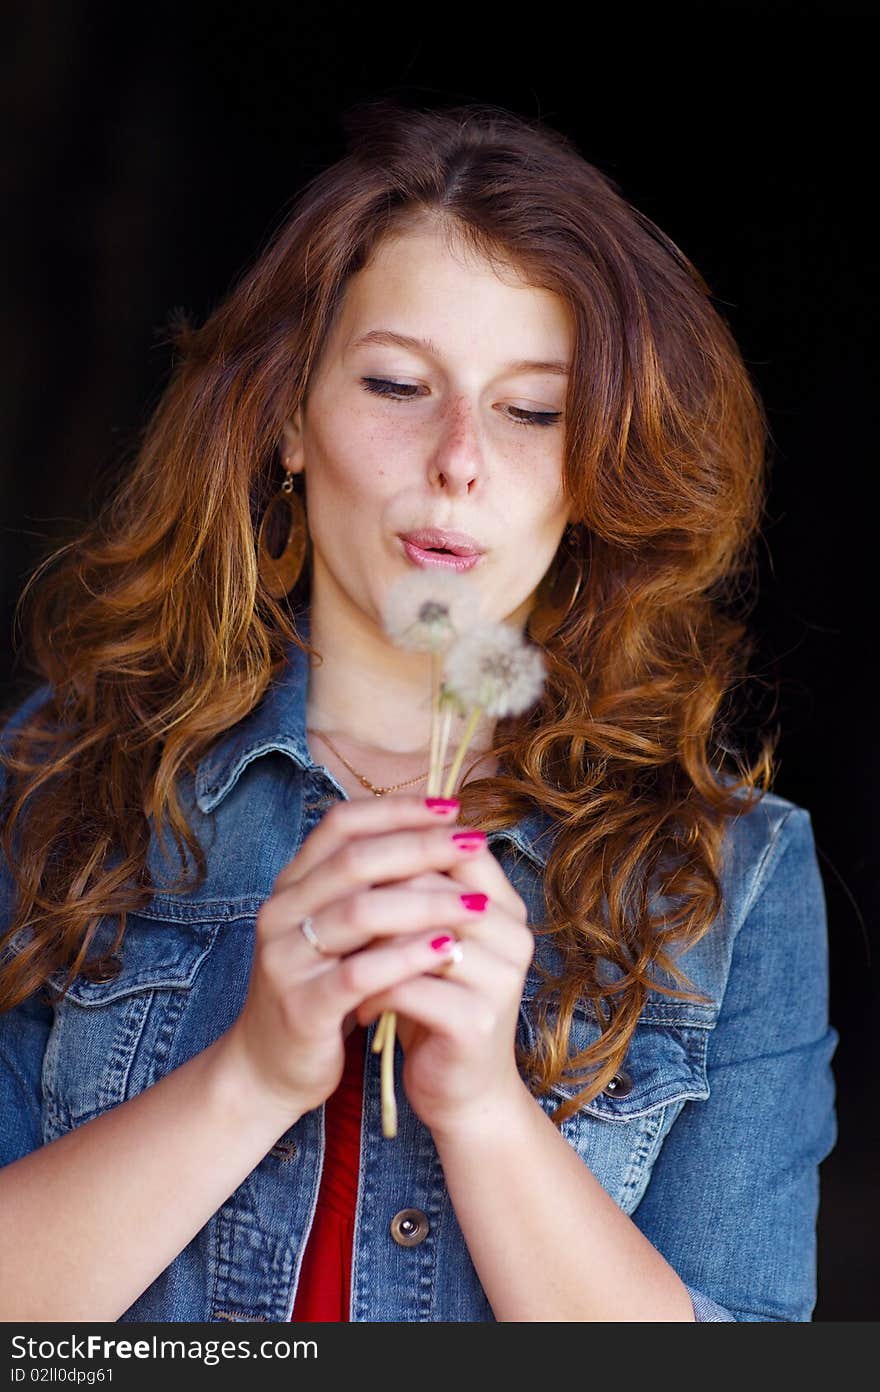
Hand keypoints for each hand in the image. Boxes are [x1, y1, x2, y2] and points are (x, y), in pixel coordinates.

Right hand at [219, 795, 493, 1123]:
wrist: (268, 1068)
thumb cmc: (318, 988)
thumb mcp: (336, 929)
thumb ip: (368, 886)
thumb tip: (437, 833)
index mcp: (291, 885)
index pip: (341, 824)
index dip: (397, 810)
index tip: (450, 807)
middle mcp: (281, 913)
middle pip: (355, 861)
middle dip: (422, 846)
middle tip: (473, 842)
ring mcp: (287, 959)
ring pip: (360, 913)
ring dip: (426, 901)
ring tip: (476, 901)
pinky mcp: (302, 1007)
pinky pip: (359, 973)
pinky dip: (407, 957)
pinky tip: (447, 949)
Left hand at [353, 838, 534, 1140]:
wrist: (463, 1093)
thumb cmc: (438, 1005)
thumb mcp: (432, 940)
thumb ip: (419, 890)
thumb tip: (368, 830)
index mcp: (506, 907)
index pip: (454, 850)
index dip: (400, 847)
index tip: (350, 860)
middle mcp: (513, 936)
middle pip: (433, 886)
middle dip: (376, 894)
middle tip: (330, 907)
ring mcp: (500, 979)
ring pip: (417, 934)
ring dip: (369, 945)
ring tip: (338, 956)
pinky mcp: (476, 1021)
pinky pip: (409, 987)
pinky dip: (373, 990)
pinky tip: (356, 1005)